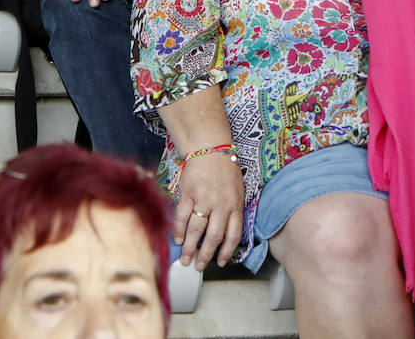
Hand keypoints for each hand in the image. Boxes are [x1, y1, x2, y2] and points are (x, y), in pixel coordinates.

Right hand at [174, 152, 244, 269]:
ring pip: (196, 230)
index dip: (226, 251)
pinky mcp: (188, 194)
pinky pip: (182, 216)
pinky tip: (177, 238)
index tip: (221, 262)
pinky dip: (178, 230)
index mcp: (235, 205)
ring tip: (185, 259)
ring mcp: (204, 200)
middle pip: (213, 237)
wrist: (211, 148)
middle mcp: (221, 205)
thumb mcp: (238, 190)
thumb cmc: (225, 170)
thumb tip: (227, 233)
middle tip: (199, 266)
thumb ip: (233, 210)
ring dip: (189, 247)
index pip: (233, 235)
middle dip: (206, 255)